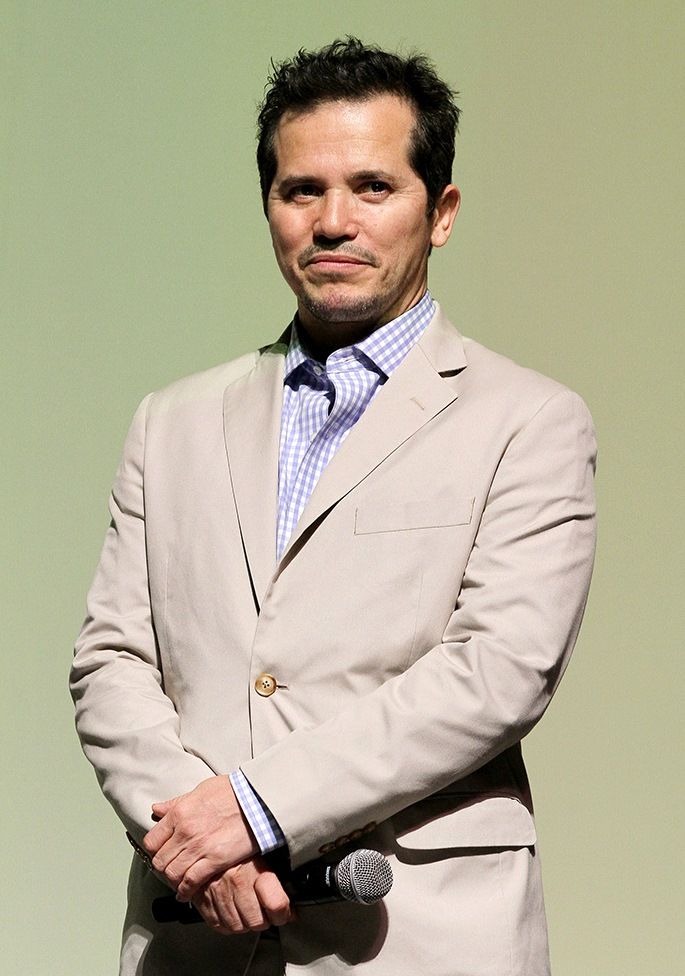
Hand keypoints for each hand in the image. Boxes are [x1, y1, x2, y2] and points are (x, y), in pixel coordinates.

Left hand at [143, 775, 257, 900]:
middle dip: (164, 867)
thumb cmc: (233, 791)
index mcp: (179, 813)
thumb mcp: (201, 790)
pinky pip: (191, 882)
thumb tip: (157, 810)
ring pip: (172, 874)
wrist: (258, 799)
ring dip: (174, 880)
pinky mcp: (214, 860)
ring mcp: (199, 847)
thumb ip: (177, 803)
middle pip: (160, 861)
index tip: (162, 853)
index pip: (152, 841)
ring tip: (178, 881)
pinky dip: (186, 891)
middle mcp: (184, 832)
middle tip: (171, 868)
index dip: (155, 850)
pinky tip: (186, 893)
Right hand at [193, 857, 293, 934]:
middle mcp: (236, 882)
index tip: (284, 912)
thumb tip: (292, 910)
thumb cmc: (240, 852)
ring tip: (247, 907)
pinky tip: (233, 910)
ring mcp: (218, 894)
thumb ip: (278, 882)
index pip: (276, 905)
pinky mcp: (204, 903)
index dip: (284, 913)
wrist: (209, 846)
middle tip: (263, 909)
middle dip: (263, 920)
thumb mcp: (263, 857)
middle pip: (257, 922)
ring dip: (245, 923)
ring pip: (239, 928)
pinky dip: (229, 923)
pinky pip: (221, 927)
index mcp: (255, 869)